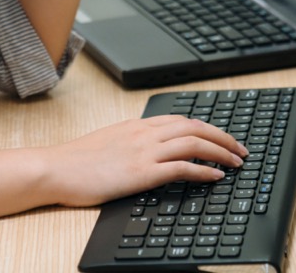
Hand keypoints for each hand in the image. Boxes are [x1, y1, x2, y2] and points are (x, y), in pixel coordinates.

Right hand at [42, 115, 247, 207]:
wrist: (55, 168)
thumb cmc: (76, 161)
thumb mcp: (108, 143)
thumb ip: (130, 142)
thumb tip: (148, 151)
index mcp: (136, 125)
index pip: (181, 119)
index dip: (207, 127)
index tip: (222, 138)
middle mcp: (144, 133)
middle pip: (194, 126)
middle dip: (223, 137)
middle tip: (240, 150)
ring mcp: (143, 151)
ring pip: (193, 142)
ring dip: (221, 151)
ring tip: (236, 163)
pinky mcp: (141, 172)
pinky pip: (181, 167)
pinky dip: (204, 170)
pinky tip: (216, 176)